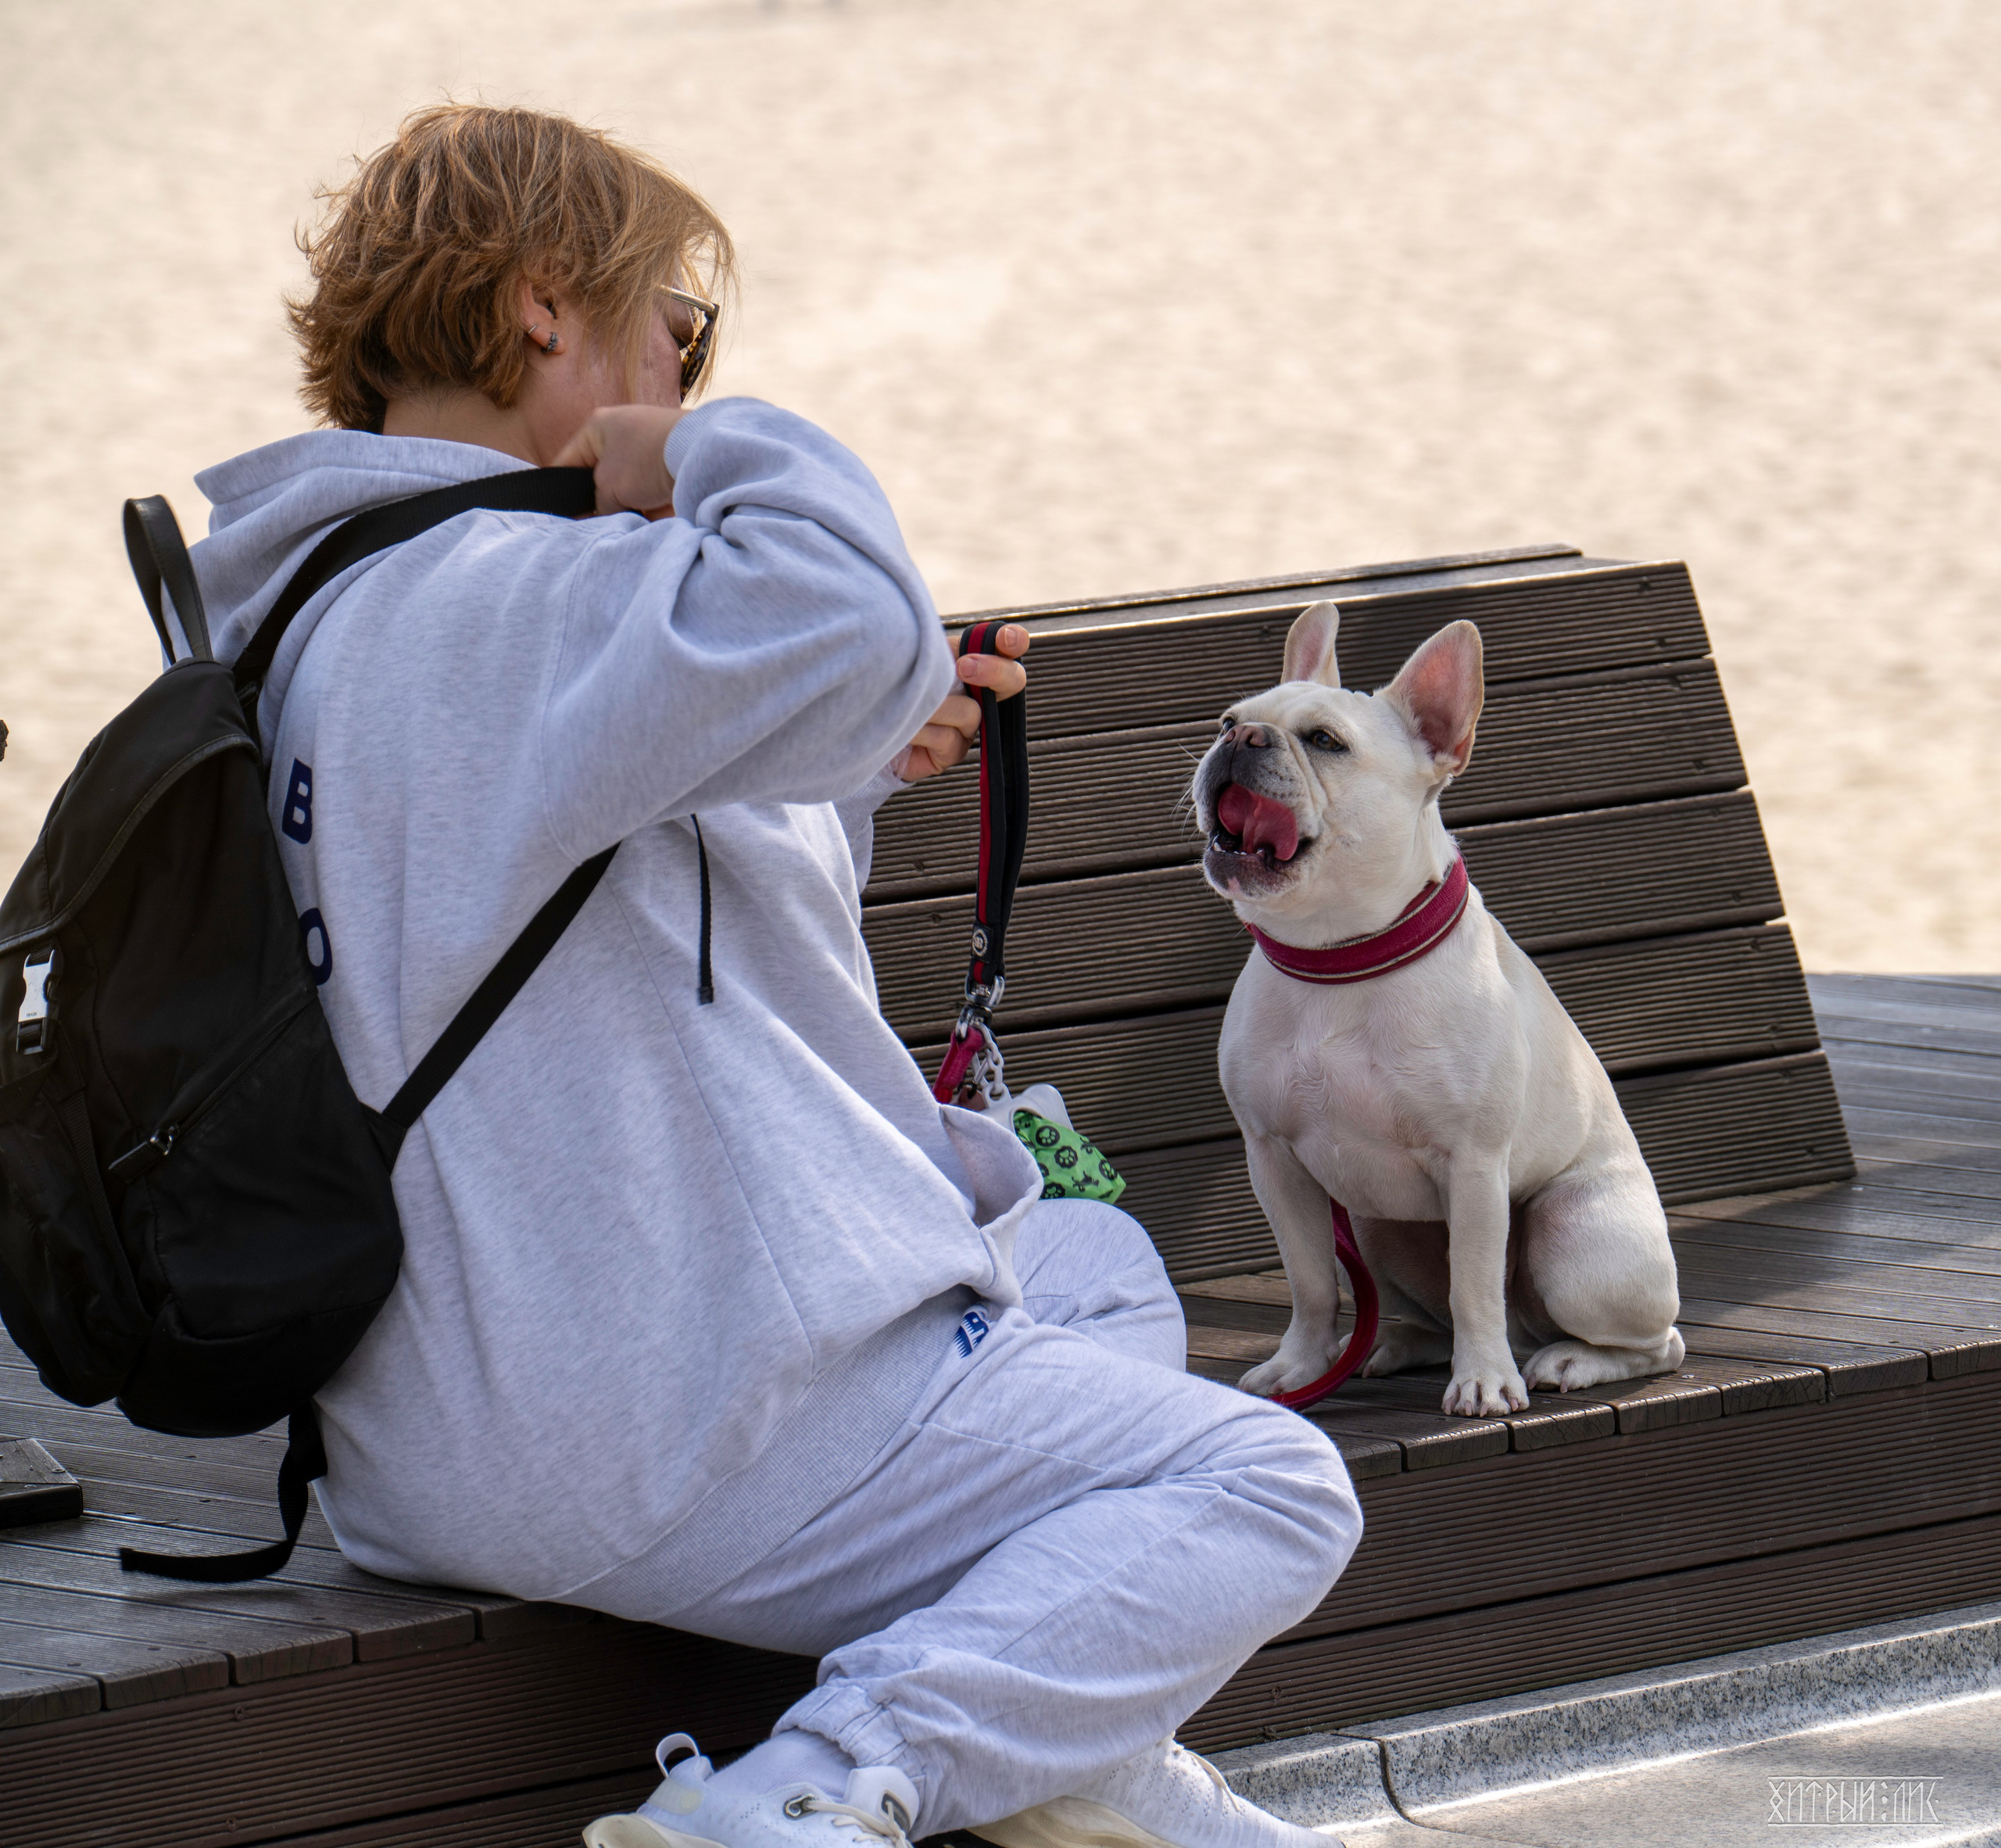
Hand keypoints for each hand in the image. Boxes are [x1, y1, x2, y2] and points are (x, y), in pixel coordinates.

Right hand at [553, 405, 682, 516]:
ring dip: (624, 509)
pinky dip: (646, 511)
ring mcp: (647, 453)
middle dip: (597, 504)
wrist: (701, 457)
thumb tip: (602, 516)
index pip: (566, 464)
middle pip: (598, 480)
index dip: (560, 493)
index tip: (559, 519)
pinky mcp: (669, 470)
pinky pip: (648, 496)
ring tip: (620, 526)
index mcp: (597, 428)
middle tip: (592, 527)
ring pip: (625, 490)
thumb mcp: (608, 486)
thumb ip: (597, 504)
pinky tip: (642, 525)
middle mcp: (622, 436)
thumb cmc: (646, 461)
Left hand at [892, 624, 1030, 781]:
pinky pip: (948, 739)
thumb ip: (940, 649)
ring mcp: (968, 726)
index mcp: (972, 662)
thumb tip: (957, 651)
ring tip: (907, 702)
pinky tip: (903, 728)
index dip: (1013, 642)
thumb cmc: (888, 681)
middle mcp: (978, 695)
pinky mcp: (952, 752)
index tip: (1006, 639)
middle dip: (993, 671)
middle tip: (965, 667)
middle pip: (1012, 681)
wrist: (861, 721)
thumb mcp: (913, 655)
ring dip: (937, 705)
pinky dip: (922, 730)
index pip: (1007, 649)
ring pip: (971, 712)